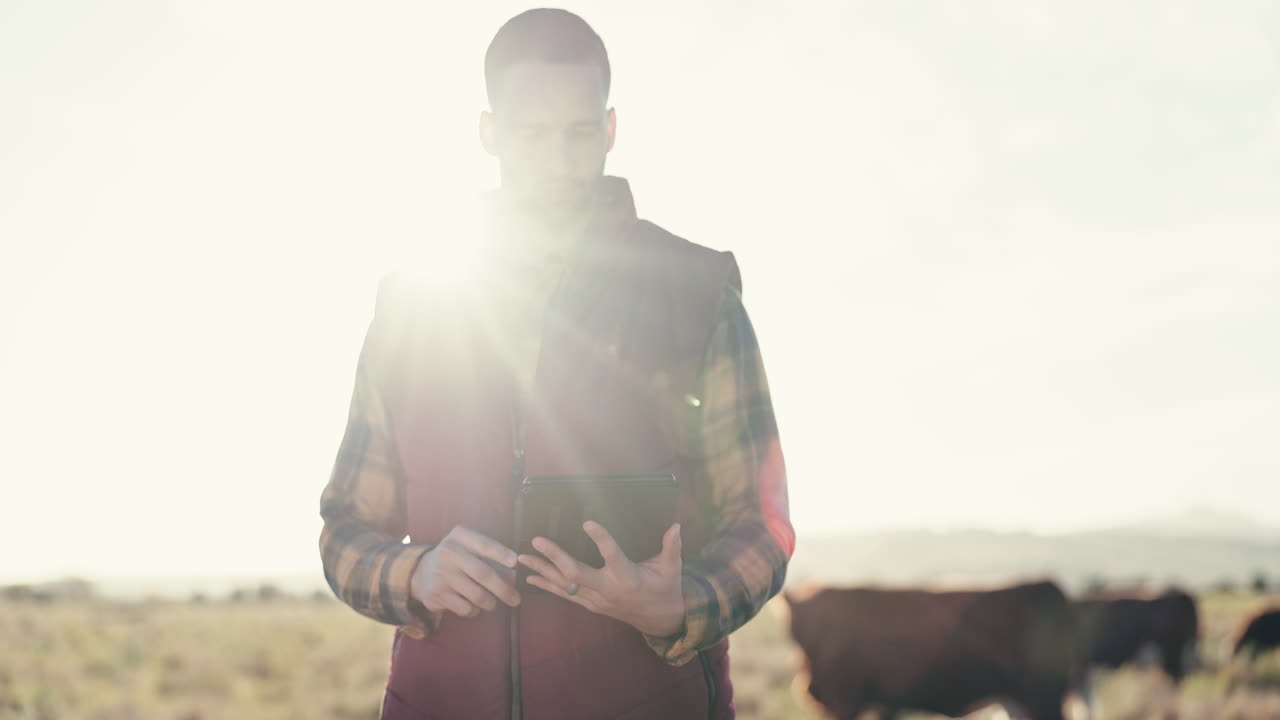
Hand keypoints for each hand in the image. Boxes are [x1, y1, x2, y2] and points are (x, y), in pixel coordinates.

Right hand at [411, 526, 520, 617]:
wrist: (421, 572)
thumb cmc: (457, 559)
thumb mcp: (468, 548)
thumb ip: (490, 558)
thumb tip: (514, 578)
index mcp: (459, 537)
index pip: (483, 544)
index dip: (500, 553)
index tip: (515, 561)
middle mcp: (448, 553)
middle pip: (483, 574)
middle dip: (504, 589)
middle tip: (516, 599)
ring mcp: (441, 574)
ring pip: (477, 595)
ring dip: (490, 603)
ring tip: (492, 602)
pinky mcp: (436, 594)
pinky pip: (465, 608)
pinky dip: (475, 610)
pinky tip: (474, 606)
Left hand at [518, 521, 685, 637]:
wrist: (660, 620)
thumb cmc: (666, 589)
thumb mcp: (672, 569)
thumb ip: (672, 547)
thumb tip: (677, 525)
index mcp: (628, 577)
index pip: (612, 555)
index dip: (601, 539)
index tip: (587, 522)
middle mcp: (608, 590)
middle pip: (576, 574)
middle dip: (555, 557)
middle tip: (537, 540)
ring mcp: (597, 600)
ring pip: (565, 585)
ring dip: (543, 570)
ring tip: (522, 557)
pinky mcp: (591, 605)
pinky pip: (565, 595)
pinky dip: (547, 585)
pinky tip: (530, 576)